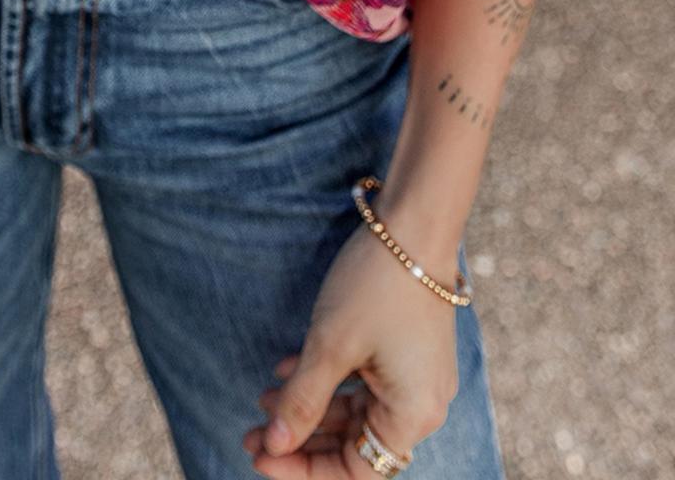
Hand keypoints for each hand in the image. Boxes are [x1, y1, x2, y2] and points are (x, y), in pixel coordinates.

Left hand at [244, 222, 460, 476]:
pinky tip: (287, 367)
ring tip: (262, 399)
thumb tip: (274, 448)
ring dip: (310, 407)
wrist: (415, 220)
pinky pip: (364, 381)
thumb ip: (302, 402)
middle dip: (301, 439)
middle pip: (355, 443)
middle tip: (252, 433)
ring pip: (355, 411)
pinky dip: (328, 380)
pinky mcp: (407, 348)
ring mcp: (417, 375)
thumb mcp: (330, 346)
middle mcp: (422, 403)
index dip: (305, 470)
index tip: (261, 458)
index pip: (355, 471)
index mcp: (412, 415)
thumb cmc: (376, 284)